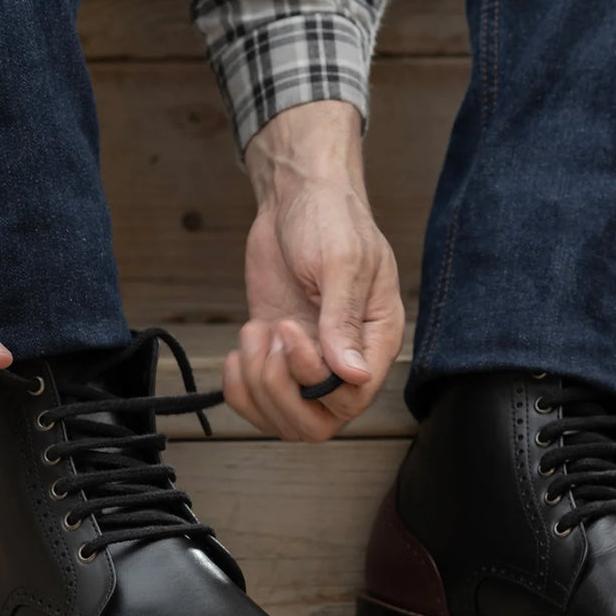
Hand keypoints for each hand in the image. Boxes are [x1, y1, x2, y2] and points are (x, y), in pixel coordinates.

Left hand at [224, 102, 404, 441]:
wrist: (294, 194)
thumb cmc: (329, 217)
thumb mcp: (341, 262)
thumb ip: (344, 320)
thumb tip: (356, 375)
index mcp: (376, 337)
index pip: (354, 397)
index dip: (315, 379)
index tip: (293, 332)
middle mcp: (345, 357)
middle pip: (317, 422)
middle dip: (281, 391)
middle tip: (272, 338)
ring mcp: (307, 358)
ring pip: (284, 418)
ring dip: (258, 384)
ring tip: (256, 332)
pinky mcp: (275, 351)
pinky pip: (257, 399)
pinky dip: (239, 386)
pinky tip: (241, 348)